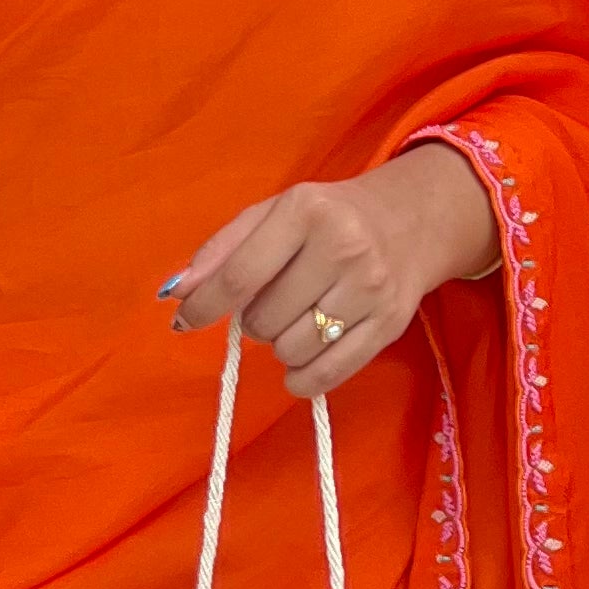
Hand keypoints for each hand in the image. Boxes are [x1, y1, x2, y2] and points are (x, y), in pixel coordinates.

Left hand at [162, 144, 497, 398]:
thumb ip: (222, 249)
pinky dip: (302, 378)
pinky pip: (327, 375)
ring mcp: (370, 288)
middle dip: (254, 319)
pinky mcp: (390, 324)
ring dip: (280, 344)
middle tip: (272, 301)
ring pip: (291, 350)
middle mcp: (343, 247)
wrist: (412, 220)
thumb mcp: (273, 213)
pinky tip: (301, 361)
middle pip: (264, 319)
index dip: (203, 306)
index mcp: (306, 210)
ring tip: (296, 318)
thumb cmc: (329, 217)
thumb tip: (177, 293)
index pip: (240, 275)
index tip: (184, 321)